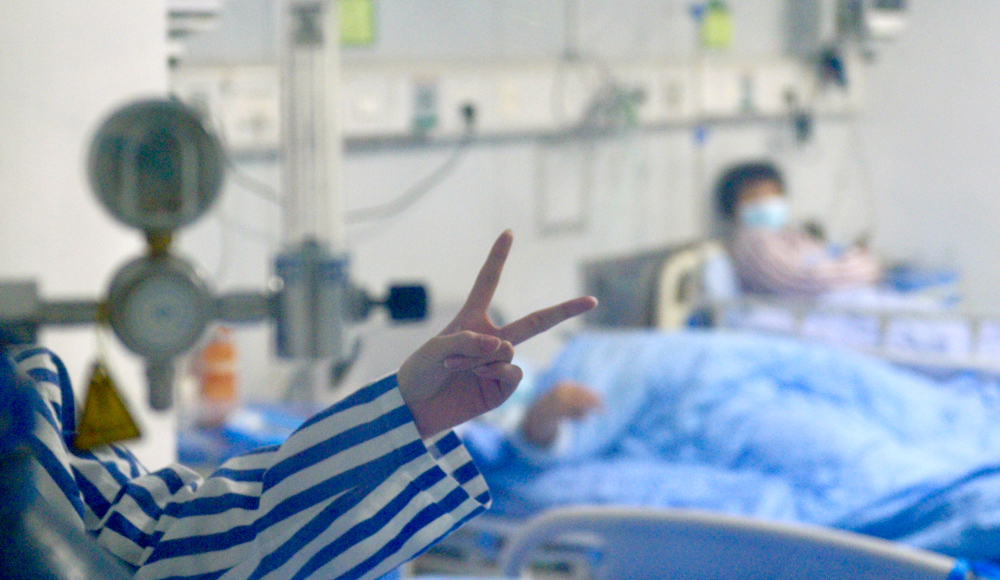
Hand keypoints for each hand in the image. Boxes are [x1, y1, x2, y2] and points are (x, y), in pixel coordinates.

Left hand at [398, 231, 597, 437]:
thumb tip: (504, 347)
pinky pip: (512, 373)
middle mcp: (491, 340)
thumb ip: (468, 341)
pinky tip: (476, 377)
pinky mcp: (501, 389)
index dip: (498, 258)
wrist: (415, 409)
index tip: (508, 233)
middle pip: (534, 321)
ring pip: (509, 350)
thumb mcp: (435, 348)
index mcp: (471, 320)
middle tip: (591, 301)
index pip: (488, 283)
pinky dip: (494, 371)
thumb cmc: (419, 373)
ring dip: (482, 356)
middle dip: (565, 310)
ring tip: (457, 367)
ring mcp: (499, 365)